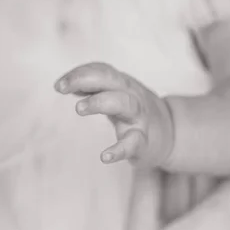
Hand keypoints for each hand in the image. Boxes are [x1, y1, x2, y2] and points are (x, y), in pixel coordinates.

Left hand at [55, 63, 173, 166]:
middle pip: (111, 81)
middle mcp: (132, 98)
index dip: (79, 74)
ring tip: (78, 108)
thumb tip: (64, 85)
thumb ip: (93, 90)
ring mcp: (140, 119)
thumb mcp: (117, 95)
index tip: (58, 85)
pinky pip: (132, 144)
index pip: (102, 71)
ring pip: (124, 104)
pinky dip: (118, 150)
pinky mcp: (144, 143)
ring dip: (100, 102)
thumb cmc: (136, 113)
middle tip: (62, 88)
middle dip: (86, 80)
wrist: (172, 134)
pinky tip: (104, 157)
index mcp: (124, 86)